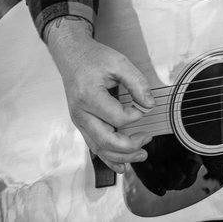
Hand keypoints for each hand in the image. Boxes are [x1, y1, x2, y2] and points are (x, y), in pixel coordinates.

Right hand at [45, 17, 154, 172]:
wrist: (72, 57)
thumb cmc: (95, 59)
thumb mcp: (119, 63)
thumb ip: (137, 83)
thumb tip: (150, 105)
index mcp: (89, 97)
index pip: (117, 117)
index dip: (135, 115)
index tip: (144, 106)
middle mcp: (80, 114)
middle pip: (105, 140)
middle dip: (129, 146)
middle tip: (148, 141)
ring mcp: (79, 121)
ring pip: (99, 148)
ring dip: (121, 156)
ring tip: (141, 156)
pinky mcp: (82, 124)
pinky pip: (94, 146)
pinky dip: (108, 158)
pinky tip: (122, 165)